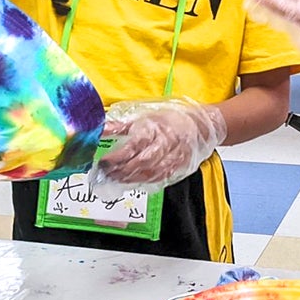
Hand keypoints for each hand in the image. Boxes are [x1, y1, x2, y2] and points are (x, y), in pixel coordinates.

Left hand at [91, 99, 226, 189]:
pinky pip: (161, 178)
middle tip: (105, 174)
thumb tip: (99, 129)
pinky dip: (145, 182)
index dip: (118, 157)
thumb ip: (120, 126)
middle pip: (142, 162)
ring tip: (115, 180)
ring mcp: (174, 157)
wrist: (199, 126)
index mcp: (156, 128)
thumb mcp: (143, 118)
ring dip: (131, 179)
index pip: (134, 145)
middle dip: (121, 171)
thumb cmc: (168, 120)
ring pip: (151, 172)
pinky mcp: (179, 167)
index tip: (103, 162)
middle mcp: (166, 143)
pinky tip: (133, 182)